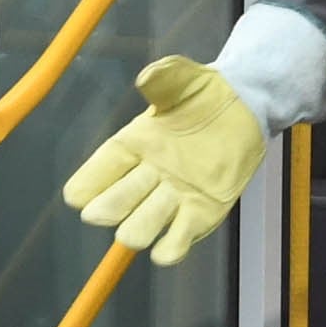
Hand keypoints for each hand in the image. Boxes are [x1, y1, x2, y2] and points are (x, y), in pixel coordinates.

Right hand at [60, 55, 267, 266]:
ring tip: (163, 203)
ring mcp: (171, 201)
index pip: (97, 172)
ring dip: (141, 228)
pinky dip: (169, 249)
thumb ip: (166, 77)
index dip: (86, 186)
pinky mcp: (200, 216)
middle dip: (111, 208)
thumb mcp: (186, 78)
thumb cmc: (206, 94)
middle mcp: (145, 177)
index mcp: (132, 144)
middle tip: (126, 199)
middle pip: (111, 207)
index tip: (80, 196)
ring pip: (137, 231)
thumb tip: (147, 78)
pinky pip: (173, 246)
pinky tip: (175, 237)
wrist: (245, 109)